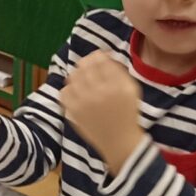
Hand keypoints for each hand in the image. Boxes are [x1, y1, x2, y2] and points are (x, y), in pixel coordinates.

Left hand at [63, 52, 143, 169]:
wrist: (118, 140)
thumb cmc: (127, 112)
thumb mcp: (131, 89)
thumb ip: (119, 70)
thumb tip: (104, 55)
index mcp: (116, 84)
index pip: (100, 59)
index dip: (99, 56)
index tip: (100, 59)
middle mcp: (99, 91)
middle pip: (85, 65)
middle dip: (87, 63)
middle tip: (91, 69)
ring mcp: (84, 102)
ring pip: (72, 76)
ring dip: (78, 75)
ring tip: (84, 81)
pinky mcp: (73, 111)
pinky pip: (64, 92)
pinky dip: (69, 89)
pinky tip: (77, 93)